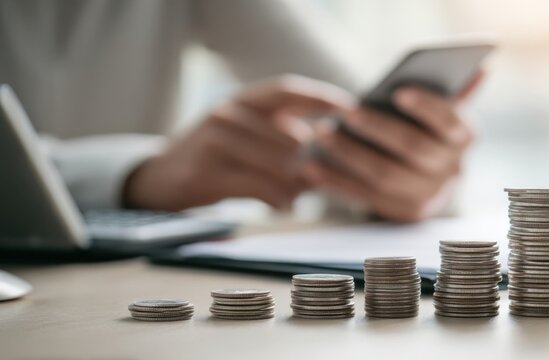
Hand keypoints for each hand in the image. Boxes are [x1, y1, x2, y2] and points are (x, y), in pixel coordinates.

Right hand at [124, 75, 351, 210]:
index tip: (352, 109)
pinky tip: (284, 207)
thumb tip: (334, 151)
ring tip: (298, 196)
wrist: (159, 179)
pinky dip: (278, 199)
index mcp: (241, 100)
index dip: (321, 97)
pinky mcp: (206, 172)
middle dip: (311, 161)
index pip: (287, 90)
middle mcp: (226, 113)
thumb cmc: (217, 157)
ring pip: (278, 164)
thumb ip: (285, 136)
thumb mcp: (248, 136)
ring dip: (296, 185)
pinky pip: (259, 187)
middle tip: (322, 178)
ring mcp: (214, 141)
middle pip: (290, 135)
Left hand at [306, 72, 483, 221]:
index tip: (397, 91)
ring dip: (351, 155)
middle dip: (377, 128)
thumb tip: (482, 67)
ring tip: (321, 134)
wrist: (428, 178)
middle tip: (345, 111)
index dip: (427, 106)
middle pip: (413, 148)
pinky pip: (368, 197)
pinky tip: (312, 166)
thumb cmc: (426, 130)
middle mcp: (454, 168)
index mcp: (464, 136)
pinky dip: (338, 181)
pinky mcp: (406, 213)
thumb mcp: (441, 110)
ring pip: (386, 175)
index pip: (450, 120)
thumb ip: (454, 90)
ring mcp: (431, 195)